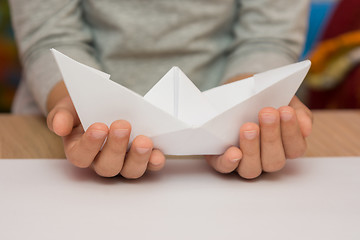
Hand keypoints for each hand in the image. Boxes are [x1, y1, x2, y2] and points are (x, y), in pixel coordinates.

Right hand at [47, 95, 165, 178]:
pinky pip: (149, 166)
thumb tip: (59, 127)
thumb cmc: (82, 108)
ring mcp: (123, 162)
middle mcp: (101, 161)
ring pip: (129, 171)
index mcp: (80, 150)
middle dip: (116, 148)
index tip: (98, 127)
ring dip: (138, 158)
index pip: (81, 156)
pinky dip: (155, 162)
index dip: (89, 145)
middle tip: (122, 126)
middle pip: (107, 166)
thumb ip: (61, 116)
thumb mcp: (68, 107)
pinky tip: (159, 154)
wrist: (100, 104)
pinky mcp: (142, 159)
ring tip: (143, 141)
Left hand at [205, 96, 312, 178]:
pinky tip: (233, 152)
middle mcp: (265, 158)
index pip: (295, 148)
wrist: (229, 93)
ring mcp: (243, 162)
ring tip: (249, 128)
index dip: (292, 132)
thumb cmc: (257, 96)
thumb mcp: (278, 96)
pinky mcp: (221, 160)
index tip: (285, 110)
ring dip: (252, 149)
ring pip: (252, 169)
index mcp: (283, 144)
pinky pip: (225, 168)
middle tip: (267, 113)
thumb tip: (306, 127)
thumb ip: (295, 110)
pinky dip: (229, 163)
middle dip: (272, 136)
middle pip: (274, 160)